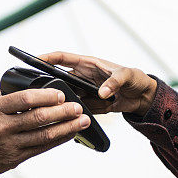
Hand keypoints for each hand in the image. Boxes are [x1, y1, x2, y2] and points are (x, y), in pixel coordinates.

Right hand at [0, 88, 89, 177]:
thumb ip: (8, 95)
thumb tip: (34, 85)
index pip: (25, 99)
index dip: (46, 96)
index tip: (61, 94)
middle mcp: (2, 127)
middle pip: (39, 118)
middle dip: (63, 112)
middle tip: (78, 107)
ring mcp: (9, 145)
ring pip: (44, 136)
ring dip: (67, 128)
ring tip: (82, 121)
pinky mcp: (14, 159)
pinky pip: (41, 149)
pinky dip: (58, 140)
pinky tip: (70, 134)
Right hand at [38, 51, 157, 115]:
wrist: (143, 97)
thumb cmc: (135, 78)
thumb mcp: (127, 75)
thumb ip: (114, 82)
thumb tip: (102, 92)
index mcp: (88, 64)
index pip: (63, 58)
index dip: (47, 58)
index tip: (34, 60)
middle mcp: (83, 77)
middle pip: (60, 80)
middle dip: (50, 86)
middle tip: (41, 94)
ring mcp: (85, 92)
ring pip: (67, 97)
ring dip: (62, 103)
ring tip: (57, 109)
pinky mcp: (90, 105)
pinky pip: (77, 109)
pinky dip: (73, 115)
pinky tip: (71, 119)